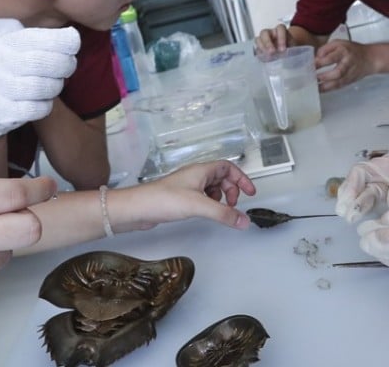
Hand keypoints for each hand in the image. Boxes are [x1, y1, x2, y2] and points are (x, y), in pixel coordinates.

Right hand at [0, 17, 79, 137]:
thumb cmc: (9, 66)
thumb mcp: (13, 42)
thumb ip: (37, 35)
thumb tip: (69, 35)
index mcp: (4, 42)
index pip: (41, 39)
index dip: (65, 41)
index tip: (73, 45)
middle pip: (46, 63)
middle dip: (65, 65)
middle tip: (68, 67)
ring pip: (43, 88)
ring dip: (55, 86)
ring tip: (53, 83)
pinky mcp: (0, 111)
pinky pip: (36, 109)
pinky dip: (45, 105)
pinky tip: (42, 100)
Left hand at [109, 161, 256, 231]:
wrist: (137, 209)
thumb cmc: (162, 199)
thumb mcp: (199, 206)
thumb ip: (223, 214)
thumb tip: (244, 220)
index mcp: (201, 171)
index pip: (228, 167)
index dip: (241, 178)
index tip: (250, 192)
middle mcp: (194, 176)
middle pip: (221, 177)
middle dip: (232, 190)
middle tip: (234, 205)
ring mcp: (187, 187)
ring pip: (211, 188)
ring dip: (220, 198)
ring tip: (218, 210)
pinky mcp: (180, 198)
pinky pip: (202, 198)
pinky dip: (209, 204)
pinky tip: (204, 213)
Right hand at [255, 24, 292, 53]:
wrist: (287, 50)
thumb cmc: (290, 46)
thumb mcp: (294, 46)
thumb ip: (292, 49)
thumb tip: (289, 54)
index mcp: (280, 30)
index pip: (280, 29)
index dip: (281, 38)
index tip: (283, 49)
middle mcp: (270, 33)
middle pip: (265, 33)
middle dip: (268, 43)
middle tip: (272, 52)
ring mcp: (263, 39)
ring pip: (258, 39)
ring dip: (262, 48)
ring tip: (268, 56)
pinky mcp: (260, 47)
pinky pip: (256, 49)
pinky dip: (260, 54)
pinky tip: (265, 58)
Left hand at [314, 40, 374, 90]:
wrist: (369, 59)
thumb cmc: (352, 50)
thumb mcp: (338, 43)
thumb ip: (326, 49)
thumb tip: (315, 58)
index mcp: (344, 51)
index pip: (331, 58)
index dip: (320, 62)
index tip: (310, 65)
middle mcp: (348, 63)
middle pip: (337, 72)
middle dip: (324, 76)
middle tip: (313, 77)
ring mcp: (350, 73)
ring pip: (338, 82)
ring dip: (325, 86)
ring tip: (314, 86)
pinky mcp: (349, 81)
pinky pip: (338, 86)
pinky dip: (329, 89)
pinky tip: (320, 89)